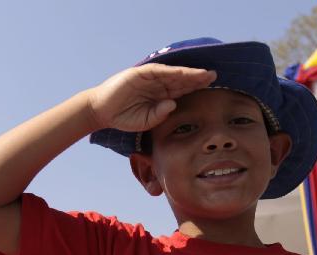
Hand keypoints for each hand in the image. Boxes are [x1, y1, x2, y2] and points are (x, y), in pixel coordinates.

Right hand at [87, 64, 216, 132]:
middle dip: (197, 78)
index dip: (196, 88)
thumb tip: (172, 104)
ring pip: (173, 74)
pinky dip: (169, 71)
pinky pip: (157, 71)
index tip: (212, 88)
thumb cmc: (124, 118)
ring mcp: (149, 78)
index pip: (182, 90)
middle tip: (214, 76)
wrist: (102, 112)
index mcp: (162, 96)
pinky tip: (182, 72)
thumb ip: (158, 115)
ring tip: (203, 73)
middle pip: (182, 80)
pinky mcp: (139, 74)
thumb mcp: (145, 121)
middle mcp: (158, 85)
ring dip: (188, 73)